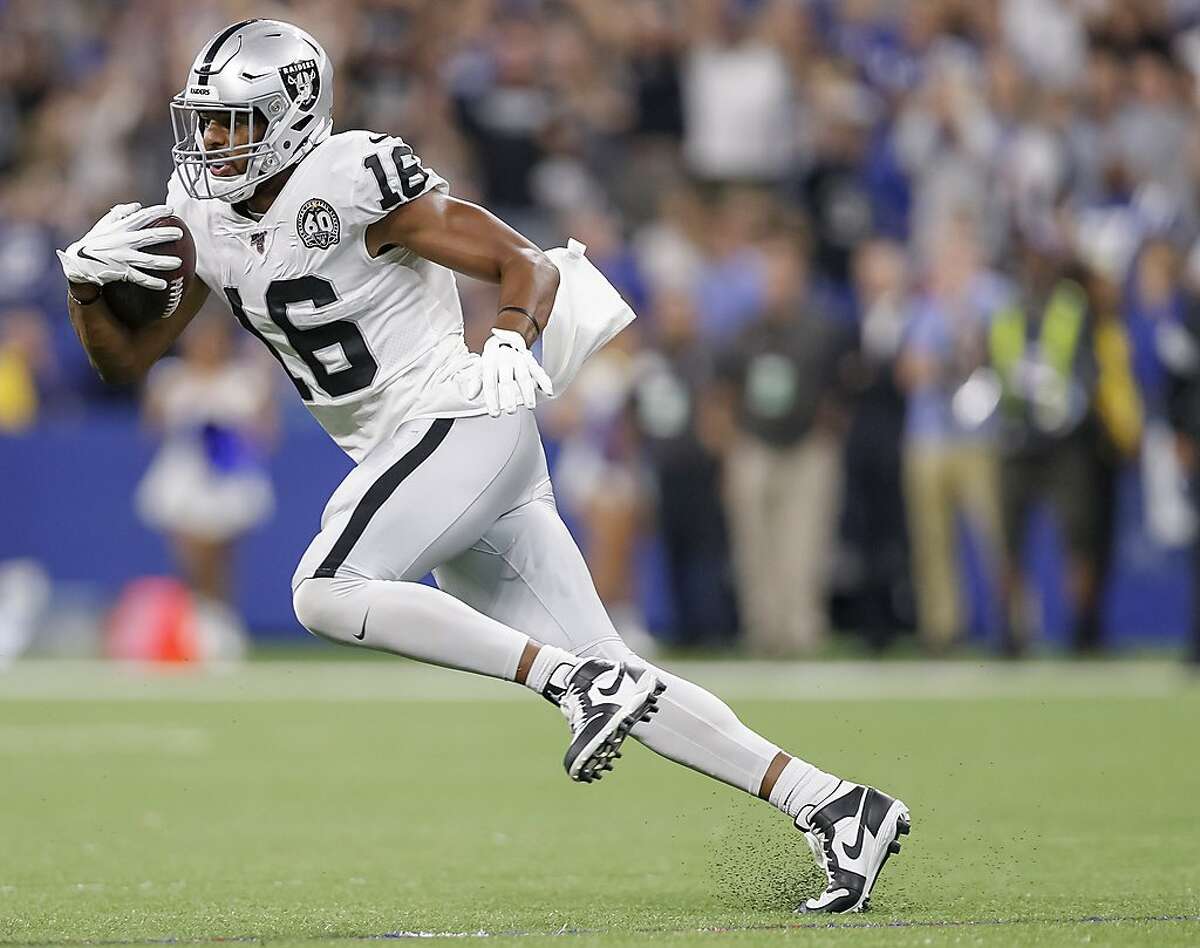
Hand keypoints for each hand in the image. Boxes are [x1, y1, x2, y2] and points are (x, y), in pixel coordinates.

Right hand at [56, 203, 182, 291]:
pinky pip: (139, 277)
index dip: (156, 212)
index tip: (171, 209)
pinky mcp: (120, 272)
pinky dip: (151, 282)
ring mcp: (122, 257)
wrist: (76, 262)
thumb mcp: (103, 225)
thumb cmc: (93, 242)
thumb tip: (138, 205)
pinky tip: (163, 285)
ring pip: (147, 260)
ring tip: (179, 263)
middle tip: (180, 233)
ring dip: (164, 262)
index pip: (141, 217)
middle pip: (148, 236)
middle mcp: (122, 241)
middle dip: (165, 234)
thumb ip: (120, 213)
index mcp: (120, 228)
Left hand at [467, 328, 553, 415]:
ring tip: (529, 405)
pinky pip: (538, 371)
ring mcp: (519, 359)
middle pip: (507, 381)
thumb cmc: (493, 358)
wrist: (505, 338)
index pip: (490, 383)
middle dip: (509, 397)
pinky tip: (548, 391)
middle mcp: (505, 360)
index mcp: (491, 362)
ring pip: (523, 376)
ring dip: (527, 392)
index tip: (495, 413)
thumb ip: (476, 381)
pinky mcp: (530, 360)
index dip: (492, 399)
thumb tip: (470, 396)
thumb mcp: (481, 366)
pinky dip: (544, 381)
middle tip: (510, 410)